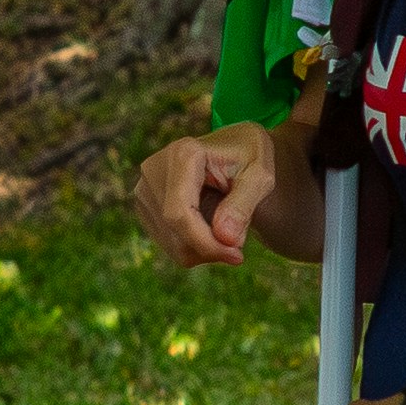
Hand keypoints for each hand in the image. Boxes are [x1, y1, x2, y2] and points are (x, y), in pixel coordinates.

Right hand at [132, 130, 272, 267]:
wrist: (236, 148)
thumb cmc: (250, 158)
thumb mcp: (260, 175)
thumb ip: (243, 205)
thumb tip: (224, 237)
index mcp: (183, 153)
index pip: (180, 213)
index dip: (206, 242)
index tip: (237, 255)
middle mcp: (155, 169)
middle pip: (174, 230)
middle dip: (209, 248)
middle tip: (238, 249)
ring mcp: (145, 188)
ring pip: (170, 242)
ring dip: (203, 249)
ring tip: (229, 230)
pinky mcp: (145, 205)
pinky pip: (167, 242)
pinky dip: (193, 246)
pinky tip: (212, 229)